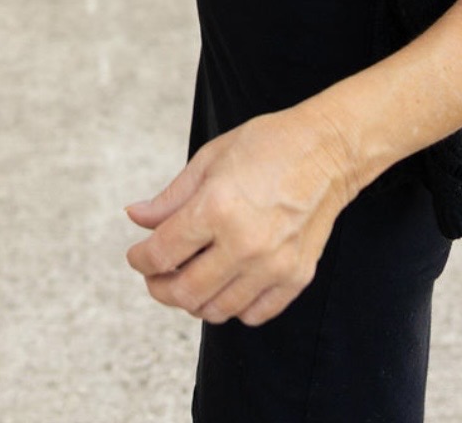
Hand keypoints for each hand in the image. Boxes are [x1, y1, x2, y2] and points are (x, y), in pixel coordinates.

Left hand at [125, 108, 356, 327]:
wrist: (326, 151)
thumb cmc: (266, 146)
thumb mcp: (209, 159)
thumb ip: (170, 197)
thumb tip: (135, 218)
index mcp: (216, 207)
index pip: (162, 254)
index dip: (140, 260)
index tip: (137, 256)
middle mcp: (244, 243)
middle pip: (185, 292)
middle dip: (159, 288)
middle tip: (155, 276)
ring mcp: (273, 266)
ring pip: (216, 311)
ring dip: (193, 301)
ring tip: (188, 279)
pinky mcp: (296, 278)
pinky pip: (253, 314)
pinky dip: (232, 307)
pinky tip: (225, 284)